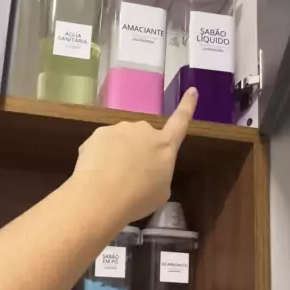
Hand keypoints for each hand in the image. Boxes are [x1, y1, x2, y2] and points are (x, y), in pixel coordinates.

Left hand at [73, 88, 197, 222]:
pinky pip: (102, 145)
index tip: (192, 90)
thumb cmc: (138, 198)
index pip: (181, 121)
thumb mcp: (161, 191)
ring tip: (111, 179)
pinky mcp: (98, 133)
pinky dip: (100, 157)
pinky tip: (96, 174)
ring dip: (117, 154)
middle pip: (143, 138)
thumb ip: (159, 174)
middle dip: (137, 151)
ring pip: (121, 141)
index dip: (187, 106)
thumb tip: (148, 172)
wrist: (102, 195)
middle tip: (130, 176)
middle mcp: (144, 130)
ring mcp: (120, 129)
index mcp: (166, 144)